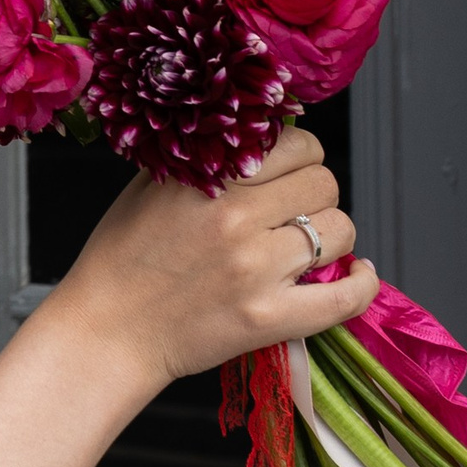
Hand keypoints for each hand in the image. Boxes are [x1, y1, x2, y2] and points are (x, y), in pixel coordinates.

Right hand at [0, 129, 373, 466]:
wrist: (106, 333)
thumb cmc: (120, 261)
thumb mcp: (149, 187)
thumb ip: (204, 159)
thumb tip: (257, 134)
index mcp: (206, 179)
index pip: (295, 144)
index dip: (299, 155)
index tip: (289, 170)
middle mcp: (235, 218)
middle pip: (324, 183)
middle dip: (314, 194)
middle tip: (292, 212)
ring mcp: (256, 269)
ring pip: (340, 230)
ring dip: (329, 236)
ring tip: (304, 247)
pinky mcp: (269, 318)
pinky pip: (346, 296)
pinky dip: (361, 283)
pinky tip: (355, 274)